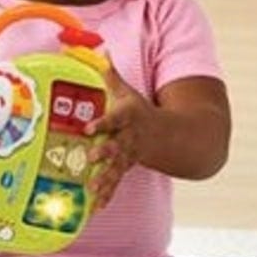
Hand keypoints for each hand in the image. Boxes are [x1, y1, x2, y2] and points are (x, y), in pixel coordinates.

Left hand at [84, 62, 154, 210]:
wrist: (170, 137)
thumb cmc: (140, 111)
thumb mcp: (127, 92)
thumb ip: (111, 74)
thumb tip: (100, 50)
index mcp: (127, 117)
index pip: (115, 119)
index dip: (101, 123)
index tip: (87, 128)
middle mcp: (129, 138)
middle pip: (117, 145)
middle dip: (104, 152)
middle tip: (90, 158)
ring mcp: (129, 156)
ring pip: (116, 168)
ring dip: (105, 180)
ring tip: (92, 189)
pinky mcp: (126, 169)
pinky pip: (116, 183)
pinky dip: (107, 195)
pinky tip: (96, 206)